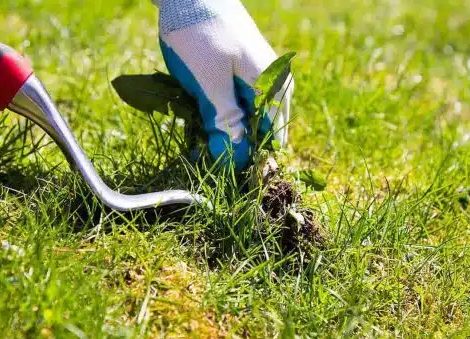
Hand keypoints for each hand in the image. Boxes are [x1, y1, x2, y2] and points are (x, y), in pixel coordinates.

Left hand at [153, 0, 293, 170]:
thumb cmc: (200, 33)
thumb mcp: (209, 82)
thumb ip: (225, 122)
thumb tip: (236, 161)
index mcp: (273, 88)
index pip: (271, 139)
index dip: (250, 161)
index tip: (225, 174)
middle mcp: (271, 87)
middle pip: (258, 133)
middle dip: (232, 148)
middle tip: (203, 157)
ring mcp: (255, 81)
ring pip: (244, 122)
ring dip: (221, 134)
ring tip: (196, 141)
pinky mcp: (238, 77)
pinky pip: (233, 107)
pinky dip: (215, 118)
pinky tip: (197, 121)